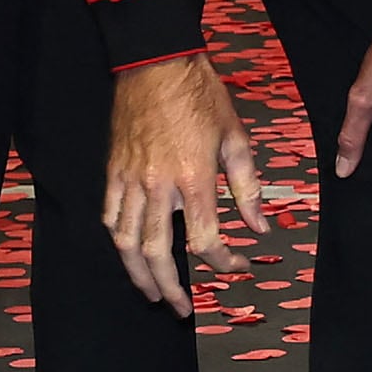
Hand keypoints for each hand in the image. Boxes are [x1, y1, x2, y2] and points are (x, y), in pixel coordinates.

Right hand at [102, 52, 269, 313]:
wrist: (156, 61)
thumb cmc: (202, 96)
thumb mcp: (237, 139)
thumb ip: (249, 188)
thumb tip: (261, 228)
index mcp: (194, 178)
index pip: (206, 239)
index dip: (223, 262)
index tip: (237, 267)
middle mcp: (158, 184)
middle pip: (158, 251)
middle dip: (170, 287)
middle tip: (181, 309)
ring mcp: (129, 178)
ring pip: (126, 241)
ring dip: (138, 273)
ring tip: (151, 292)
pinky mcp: (112, 169)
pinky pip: (110, 215)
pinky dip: (118, 241)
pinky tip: (129, 254)